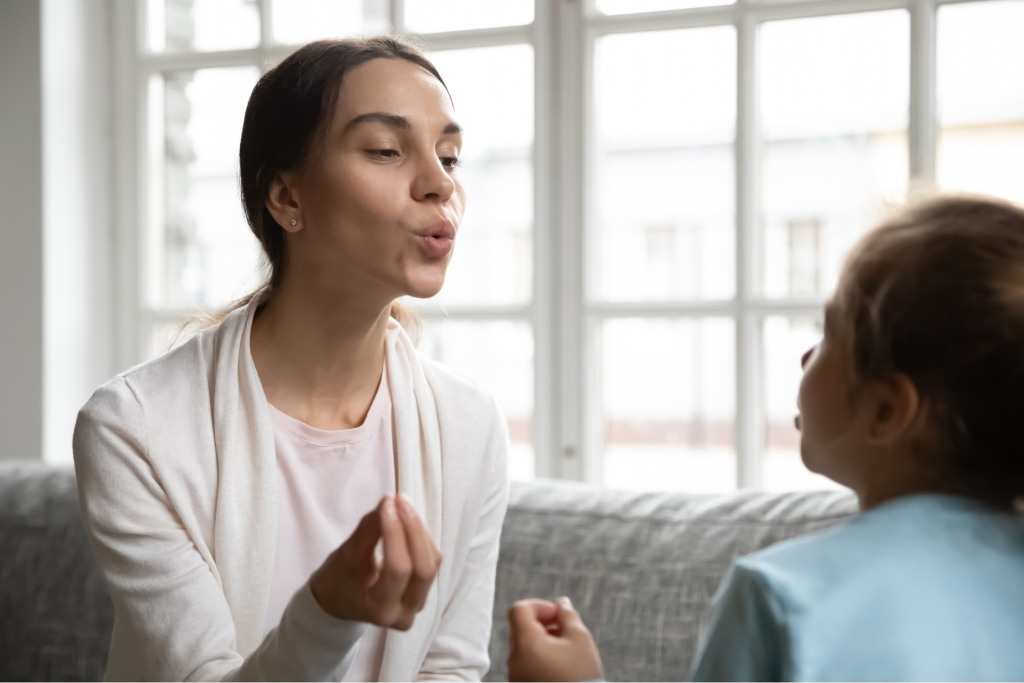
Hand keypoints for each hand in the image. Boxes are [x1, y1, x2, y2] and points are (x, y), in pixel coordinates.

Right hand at [310, 494, 441, 629]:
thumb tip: (388, 502)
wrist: (339, 601)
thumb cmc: (337, 582)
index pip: (397, 570)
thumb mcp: (345, 557)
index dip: (395, 534)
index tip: (386, 504)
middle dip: (413, 530)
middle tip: (400, 501)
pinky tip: (407, 519)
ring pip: (432, 562)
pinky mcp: (424, 590)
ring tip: (402, 504)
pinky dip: (421, 536)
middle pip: (423, 569)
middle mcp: (404, 613)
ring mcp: (418, 604)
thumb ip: (367, 532)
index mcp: (380, 610)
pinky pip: (432, 560)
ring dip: (419, 530)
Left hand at [507, 597, 604, 681]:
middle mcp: (514, 660)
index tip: (557, 615)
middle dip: (543, 623)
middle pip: (520, 628)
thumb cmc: (582, 677)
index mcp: (526, 644)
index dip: (539, 605)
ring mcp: (515, 676)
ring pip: (523, 647)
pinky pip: (525, 663)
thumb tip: (562, 604)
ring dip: (542, 641)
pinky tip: (560, 666)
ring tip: (566, 651)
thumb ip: (568, 615)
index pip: (519, 609)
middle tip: (565, 632)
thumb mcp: (581, 639)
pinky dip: (539, 657)